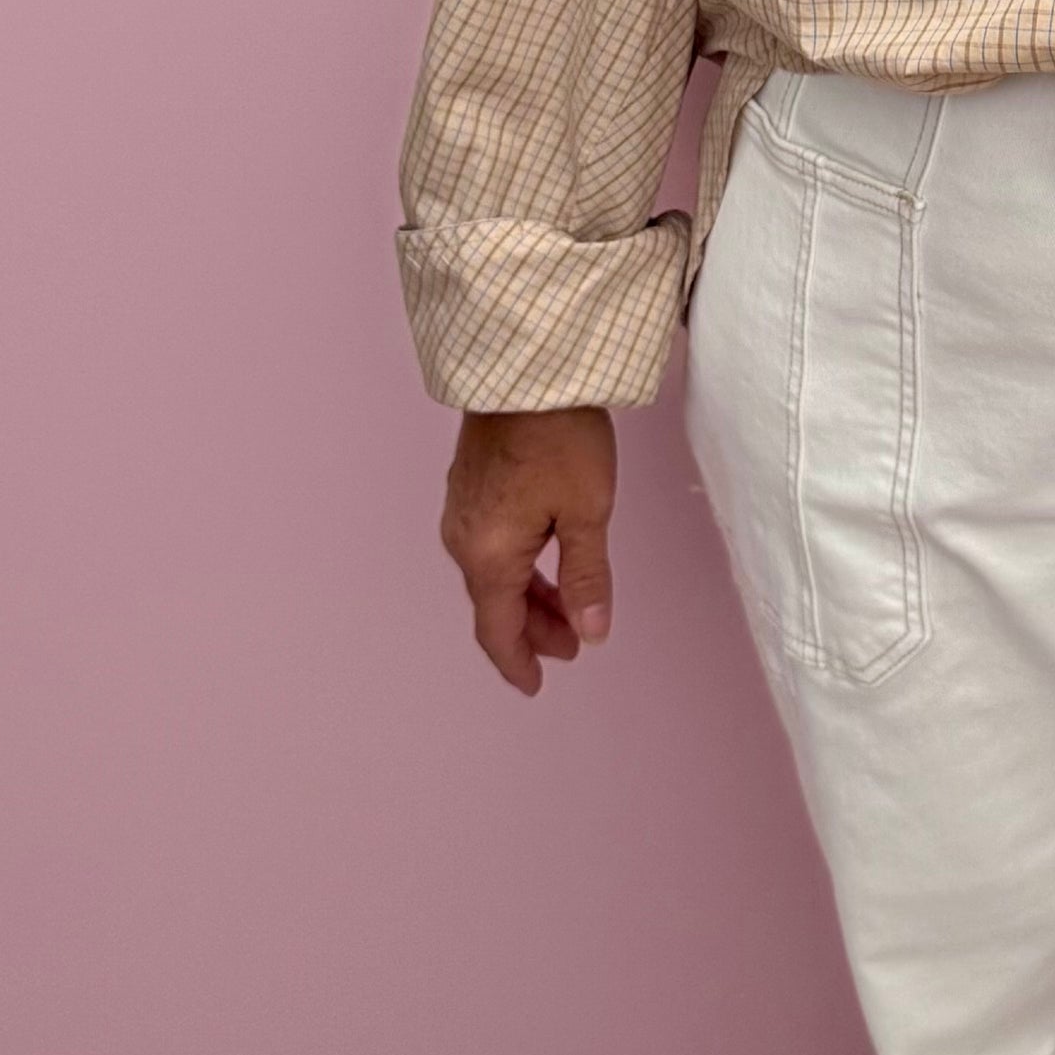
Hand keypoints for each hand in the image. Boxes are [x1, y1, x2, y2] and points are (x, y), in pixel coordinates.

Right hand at [441, 406, 618, 690]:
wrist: (528, 368)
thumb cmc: (560, 435)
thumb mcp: (588, 511)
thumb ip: (587, 577)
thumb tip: (592, 632)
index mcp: (488, 555)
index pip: (497, 631)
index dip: (520, 663)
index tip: (538, 686)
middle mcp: (462, 538)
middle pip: (495, 604)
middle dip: (535, 629)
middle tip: (575, 643)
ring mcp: (461, 509)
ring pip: (493, 573)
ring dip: (529, 596)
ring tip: (569, 607)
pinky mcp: (470, 485)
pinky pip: (489, 544)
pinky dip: (518, 565)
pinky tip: (547, 559)